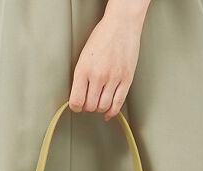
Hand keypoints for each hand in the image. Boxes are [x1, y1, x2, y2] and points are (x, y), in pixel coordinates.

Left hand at [69, 0, 150, 120]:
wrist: (122, 25)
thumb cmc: (102, 37)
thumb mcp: (83, 57)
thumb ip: (81, 77)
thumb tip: (79, 96)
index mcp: (84, 69)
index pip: (76, 101)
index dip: (76, 107)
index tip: (77, 106)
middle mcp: (98, 76)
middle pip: (90, 106)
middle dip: (88, 107)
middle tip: (88, 102)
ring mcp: (113, 79)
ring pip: (103, 107)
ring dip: (99, 109)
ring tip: (98, 102)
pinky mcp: (126, 80)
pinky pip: (118, 103)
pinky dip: (112, 112)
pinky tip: (108, 113)